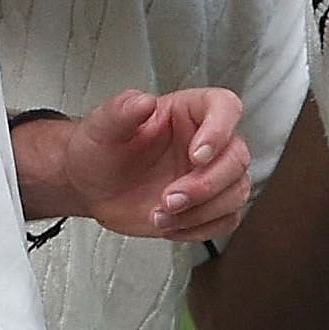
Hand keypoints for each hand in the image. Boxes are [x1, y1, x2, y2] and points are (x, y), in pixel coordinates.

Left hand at [28, 89, 249, 243]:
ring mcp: (208, 175)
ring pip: (236, 192)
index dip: (219, 130)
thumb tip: (144, 101)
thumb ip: (122, 110)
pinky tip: (170, 225)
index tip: (196, 155)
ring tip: (161, 215)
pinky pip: (226, 220)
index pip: (225, 107)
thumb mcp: (102, 125)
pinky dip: (199, 229)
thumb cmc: (100, 149)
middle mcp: (205, 141)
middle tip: (168, 198)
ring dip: (201, 211)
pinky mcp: (206, 206)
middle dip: (206, 185)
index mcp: (187, 111)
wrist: (91, 186)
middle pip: (237, 157)